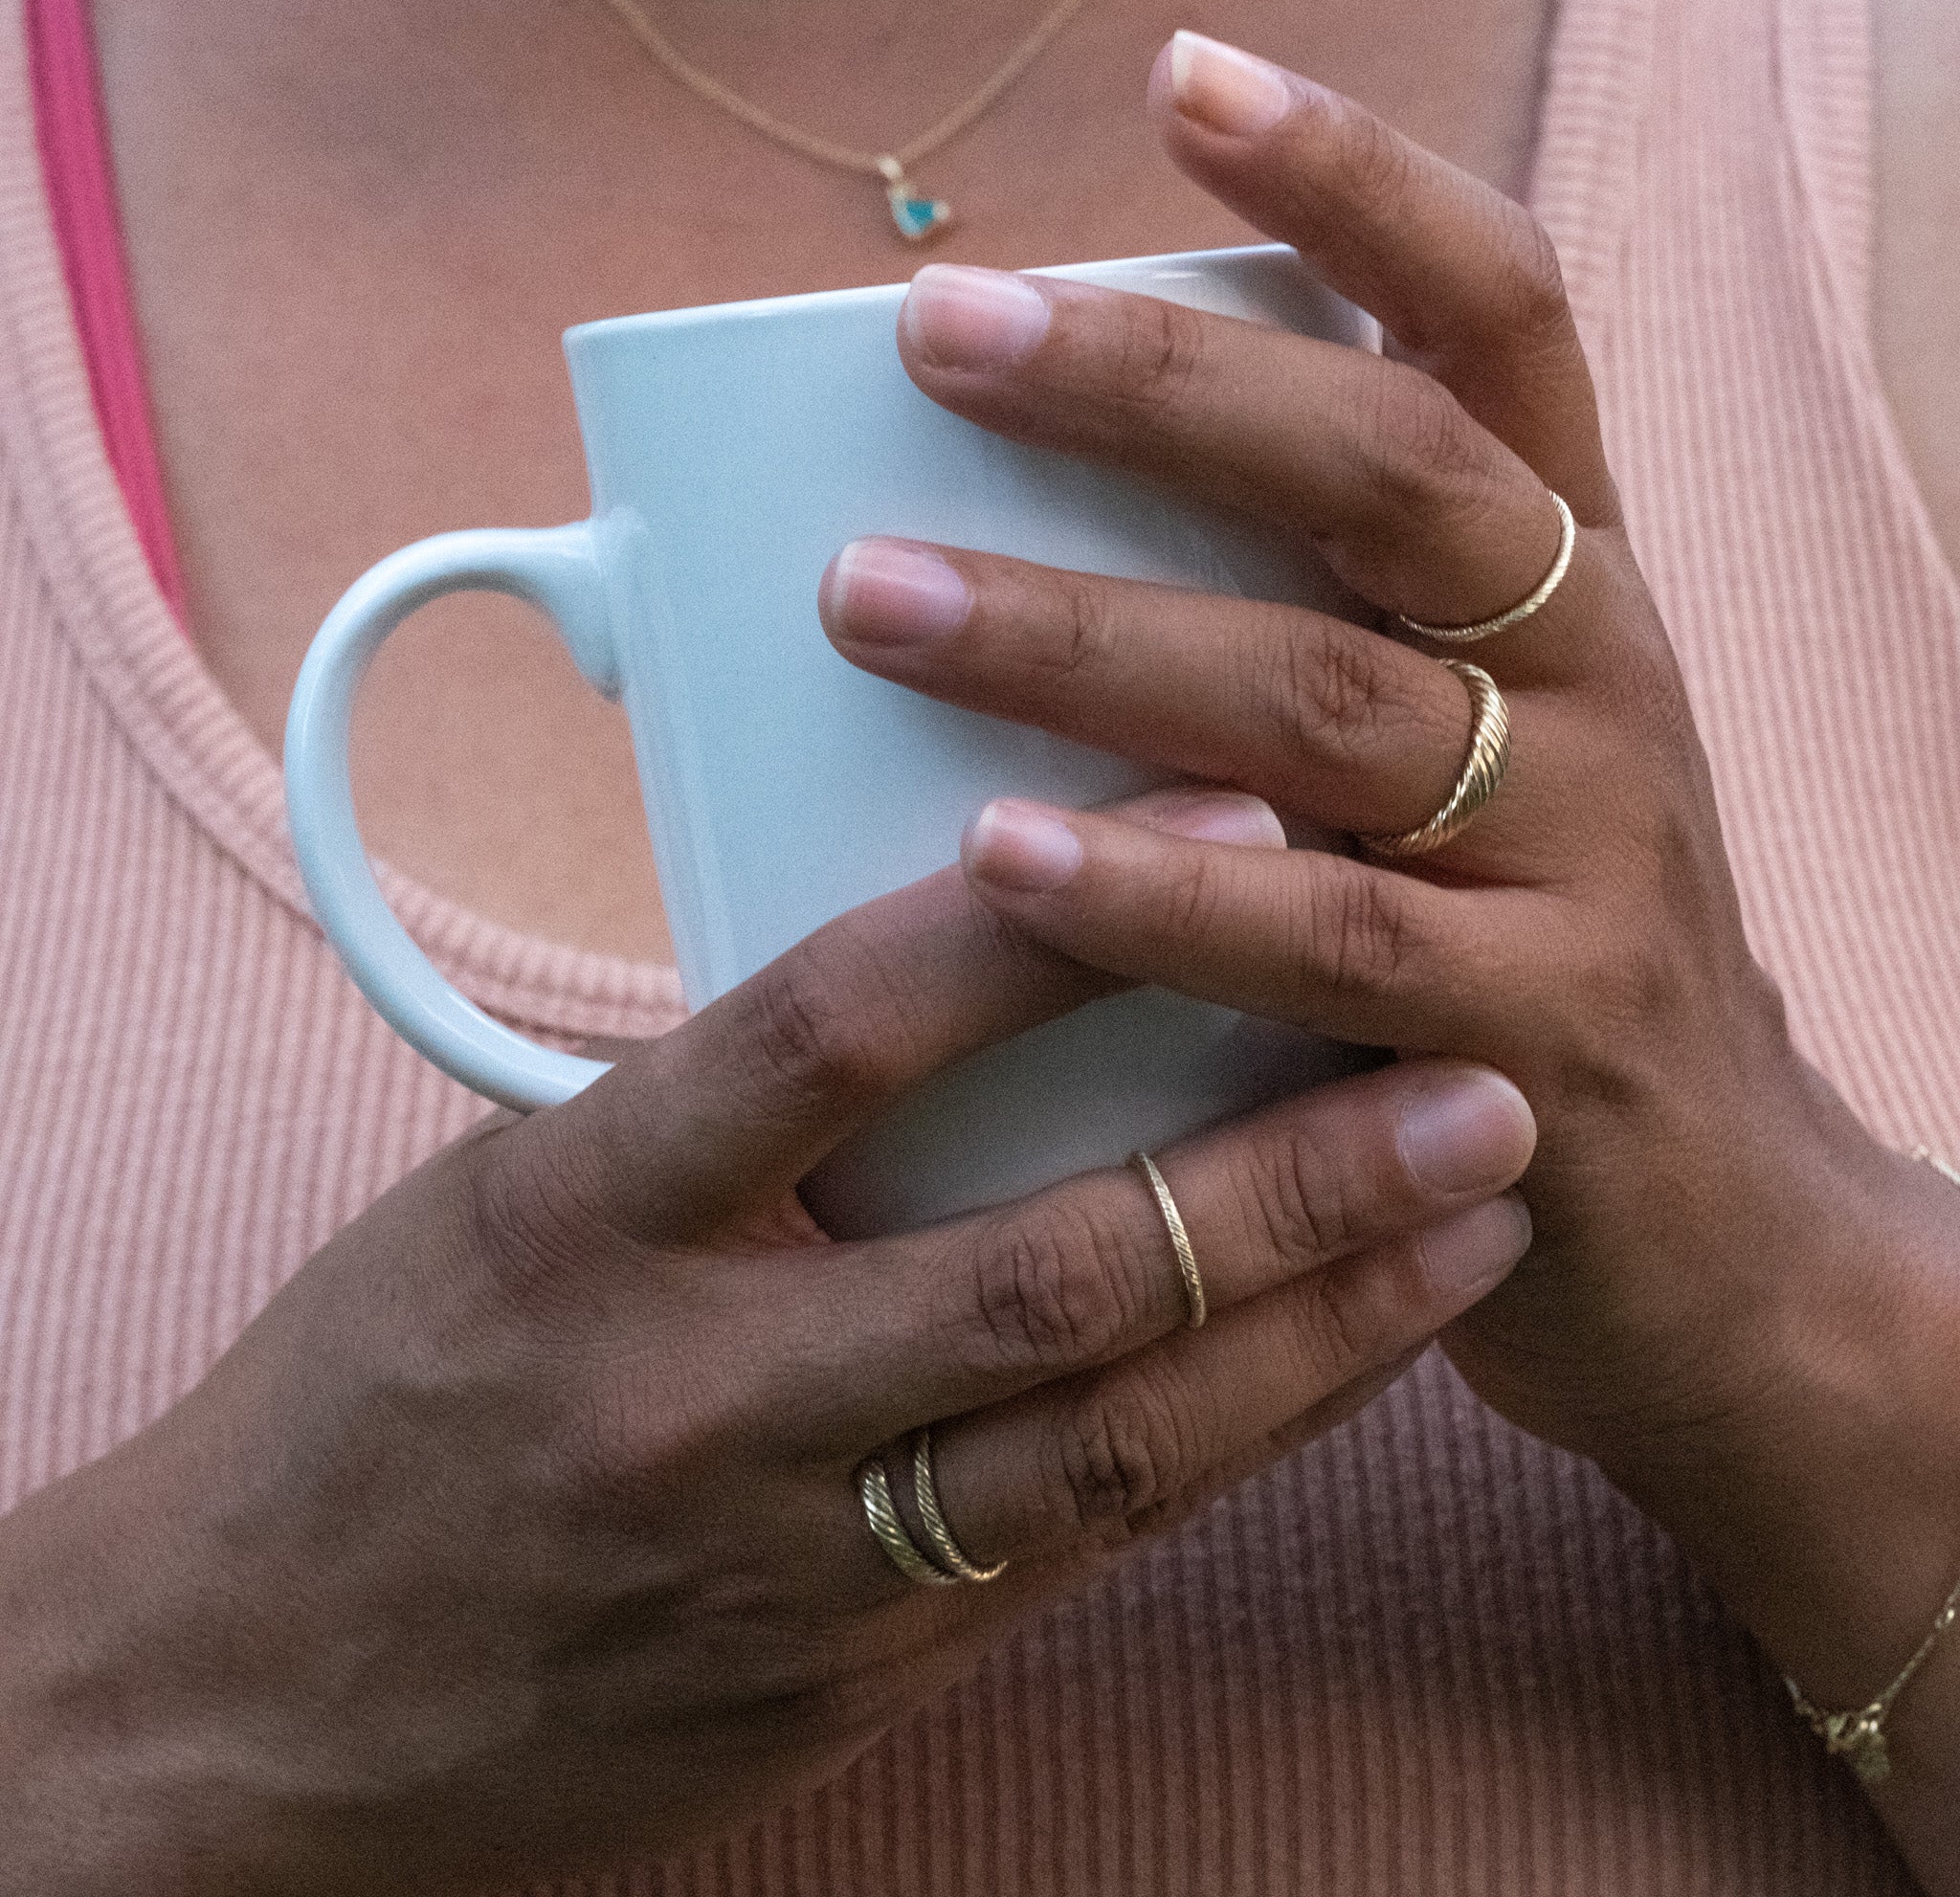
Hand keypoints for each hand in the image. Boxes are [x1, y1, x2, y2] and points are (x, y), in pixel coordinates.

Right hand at [0, 798, 1533, 1895]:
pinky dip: (1243, 1442)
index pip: (832, 1032)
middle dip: (1289, 1176)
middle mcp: (696, 1392)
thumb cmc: (371, 1406)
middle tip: (1473, 1075)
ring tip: (1482, 1210)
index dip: (1043, 925)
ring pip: (1119, 1440)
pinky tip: (1362, 1357)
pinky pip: (1087, 1549)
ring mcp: (785, 1564)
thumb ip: (714, 1108)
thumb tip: (935, 975)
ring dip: (1328, 1325)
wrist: (244, 1710)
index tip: (1229, 815)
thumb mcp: (500, 1200)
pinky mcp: (847, 1686)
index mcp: (578, 1216)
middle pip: (1048, 1269)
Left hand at [816, 32, 1959, 1863]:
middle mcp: (1602, 684)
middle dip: (1159, 389)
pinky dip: (1164, 889)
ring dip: (1091, 639)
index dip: (1358, 184)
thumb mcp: (1450, 784)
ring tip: (878, 600)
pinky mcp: (1546, 1041)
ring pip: (1335, 701)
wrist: (1713, 1236)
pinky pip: (1333, 940)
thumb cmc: (1519, 969)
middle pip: (1394, 474)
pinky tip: (1002, 858)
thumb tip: (1009, 564)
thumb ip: (1294, 667)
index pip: (1498, 322)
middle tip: (945, 331)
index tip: (1186, 82)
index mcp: (1570, 589)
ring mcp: (1594, 856)